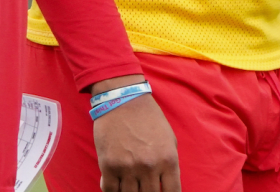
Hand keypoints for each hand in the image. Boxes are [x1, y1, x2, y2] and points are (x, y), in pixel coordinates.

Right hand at [91, 76, 179, 191]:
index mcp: (168, 160)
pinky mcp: (108, 164)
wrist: (122, 98)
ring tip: (129, 185)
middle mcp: (149, 166)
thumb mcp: (169, 140)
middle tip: (142, 186)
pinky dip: (112, 191)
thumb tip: (167, 187)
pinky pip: (109, 190)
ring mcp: (128, 167)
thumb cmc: (147, 117)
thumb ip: (170, 166)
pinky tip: (115, 185)